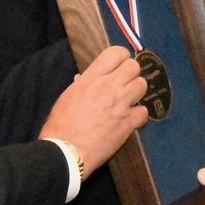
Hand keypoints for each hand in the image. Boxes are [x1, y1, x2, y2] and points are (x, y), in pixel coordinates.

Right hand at [38, 46, 146, 171]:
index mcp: (91, 78)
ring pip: (142, 85)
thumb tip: (89, 79)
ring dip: (136, 92)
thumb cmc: (61, 124)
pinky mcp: (128, 123)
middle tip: (124, 83)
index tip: (119, 65)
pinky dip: (138, 115)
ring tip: (128, 100)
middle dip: (131, 73)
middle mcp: (109, 87)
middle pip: (134, 66)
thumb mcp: (68, 96)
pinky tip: (130, 119)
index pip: (116, 53)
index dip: (121, 57)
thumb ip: (83, 84)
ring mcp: (121, 104)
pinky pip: (144, 111)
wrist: (66, 151)